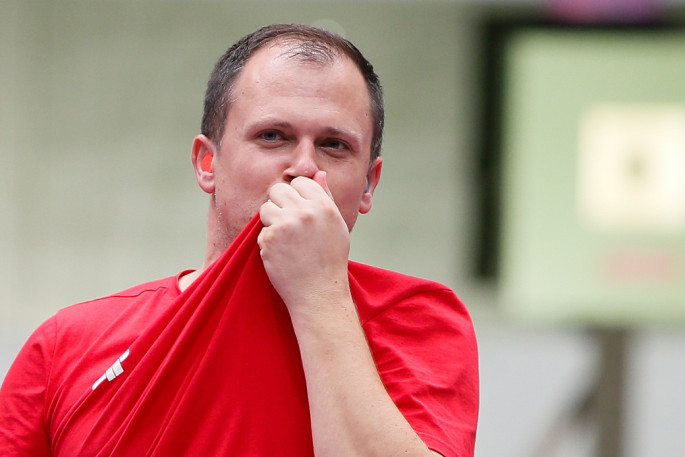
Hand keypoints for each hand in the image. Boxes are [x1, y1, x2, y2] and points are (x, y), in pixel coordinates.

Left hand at [258, 171, 351, 317]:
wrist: (318, 293)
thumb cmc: (330, 260)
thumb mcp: (336, 225)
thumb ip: (326, 197)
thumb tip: (319, 174)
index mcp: (323, 205)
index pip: (301, 182)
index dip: (298, 196)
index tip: (300, 211)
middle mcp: (304, 212)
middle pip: (278, 189)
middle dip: (280, 204)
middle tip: (288, 223)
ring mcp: (285, 225)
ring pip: (266, 208)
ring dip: (271, 221)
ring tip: (285, 239)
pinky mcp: (269, 240)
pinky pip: (262, 230)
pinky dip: (268, 241)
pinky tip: (282, 254)